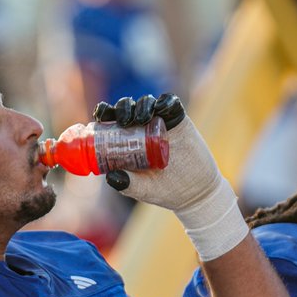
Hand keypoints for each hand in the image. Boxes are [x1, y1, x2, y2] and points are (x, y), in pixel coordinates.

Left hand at [92, 94, 246, 261]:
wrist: (195, 193)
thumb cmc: (164, 190)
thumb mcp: (143, 189)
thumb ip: (127, 184)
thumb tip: (110, 177)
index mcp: (127, 140)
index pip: (111, 120)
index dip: (105, 113)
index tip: (100, 116)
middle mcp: (142, 127)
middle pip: (127, 108)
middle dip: (122, 108)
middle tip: (123, 120)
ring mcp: (160, 122)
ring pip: (148, 103)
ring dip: (142, 105)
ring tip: (140, 118)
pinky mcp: (179, 120)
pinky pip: (171, 104)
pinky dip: (165, 103)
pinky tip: (160, 108)